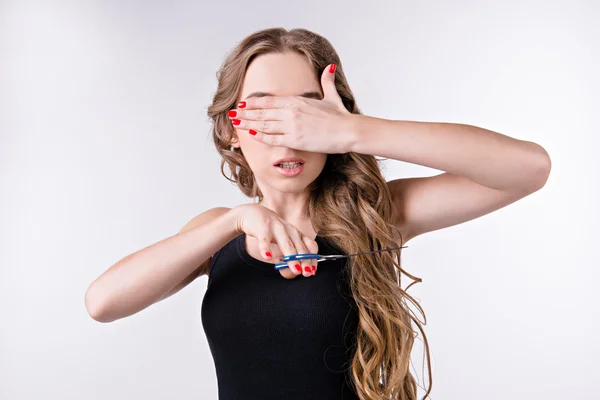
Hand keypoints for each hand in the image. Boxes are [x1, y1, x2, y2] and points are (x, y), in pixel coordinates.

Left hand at [228, 64, 356, 153]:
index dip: (253, 103)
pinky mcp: (295, 139)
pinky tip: (251, 135)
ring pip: (264, 124)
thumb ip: (327, 81)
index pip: (268, 100)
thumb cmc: (341, 116)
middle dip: (245, 114)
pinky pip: (273, 138)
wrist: (349, 131)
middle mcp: (291, 111)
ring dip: (248, 124)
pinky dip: (261, 136)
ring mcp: (292, 126)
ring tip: (235, 124)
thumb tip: (329, 66)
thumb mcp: (332, 96)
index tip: (242, 104)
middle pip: (262, 112)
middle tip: (231, 114)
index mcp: (297, 101)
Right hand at [232, 204, 318, 278]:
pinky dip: (265, 248)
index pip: (309, 246)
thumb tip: (294, 272)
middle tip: (308, 273)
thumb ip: (288, 258)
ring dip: (292, 258)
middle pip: (299, 247)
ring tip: (296, 270)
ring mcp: (276, 228)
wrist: (253, 214)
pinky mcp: (262, 228)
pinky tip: (267, 257)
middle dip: (305, 261)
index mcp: (296, 234)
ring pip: (286, 244)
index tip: (313, 271)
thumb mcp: (283, 242)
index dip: (313, 258)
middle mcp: (289, 230)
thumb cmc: (271, 231)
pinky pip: (264, 240)